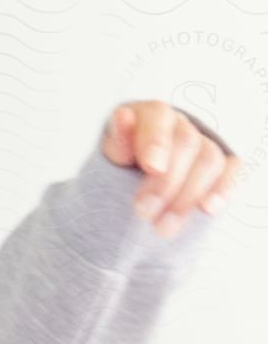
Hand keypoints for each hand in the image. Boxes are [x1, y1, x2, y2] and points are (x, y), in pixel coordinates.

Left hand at [101, 101, 241, 239]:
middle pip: (187, 142)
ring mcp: (204, 145)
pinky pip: (233, 171)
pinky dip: (224, 189)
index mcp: (151, 116)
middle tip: (144, 213)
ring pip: (209, 160)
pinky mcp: (223, 166)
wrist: (133, 192)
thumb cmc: (120, 170)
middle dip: (166, 181)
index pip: (159, 117)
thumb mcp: (111, 157)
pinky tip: (208, 209)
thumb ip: (118, 141)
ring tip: (163, 227)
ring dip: (188, 196)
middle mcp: (181, 126)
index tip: (152, 167)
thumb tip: (123, 115)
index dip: (157, 140)